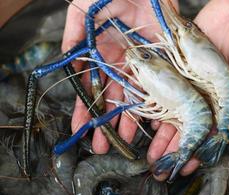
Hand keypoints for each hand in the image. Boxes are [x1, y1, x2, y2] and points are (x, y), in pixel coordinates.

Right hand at [62, 0, 176, 154]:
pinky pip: (154, 86)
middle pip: (111, 98)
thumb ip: (73, 35)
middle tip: (102, 146)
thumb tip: (67, 61)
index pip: (90, 87)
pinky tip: (148, 123)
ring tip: (125, 142)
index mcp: (100, 53)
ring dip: (128, 119)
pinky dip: (151, 104)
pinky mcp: (159, 61)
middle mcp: (119, 62)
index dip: (85, 108)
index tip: (80, 128)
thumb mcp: (84, 10)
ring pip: (132, 97)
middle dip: (106, 122)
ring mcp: (140, 63)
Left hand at [149, 0, 228, 180]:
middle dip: (176, 145)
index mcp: (228, 102)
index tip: (189, 164)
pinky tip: (148, 117)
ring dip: (163, 131)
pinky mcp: (180, 66)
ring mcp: (192, 82)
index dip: (201, 148)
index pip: (212, 131)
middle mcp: (207, 95)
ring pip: (174, 110)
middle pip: (189, 125)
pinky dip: (157, 102)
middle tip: (161, 164)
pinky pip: (167, 86)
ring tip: (151, 150)